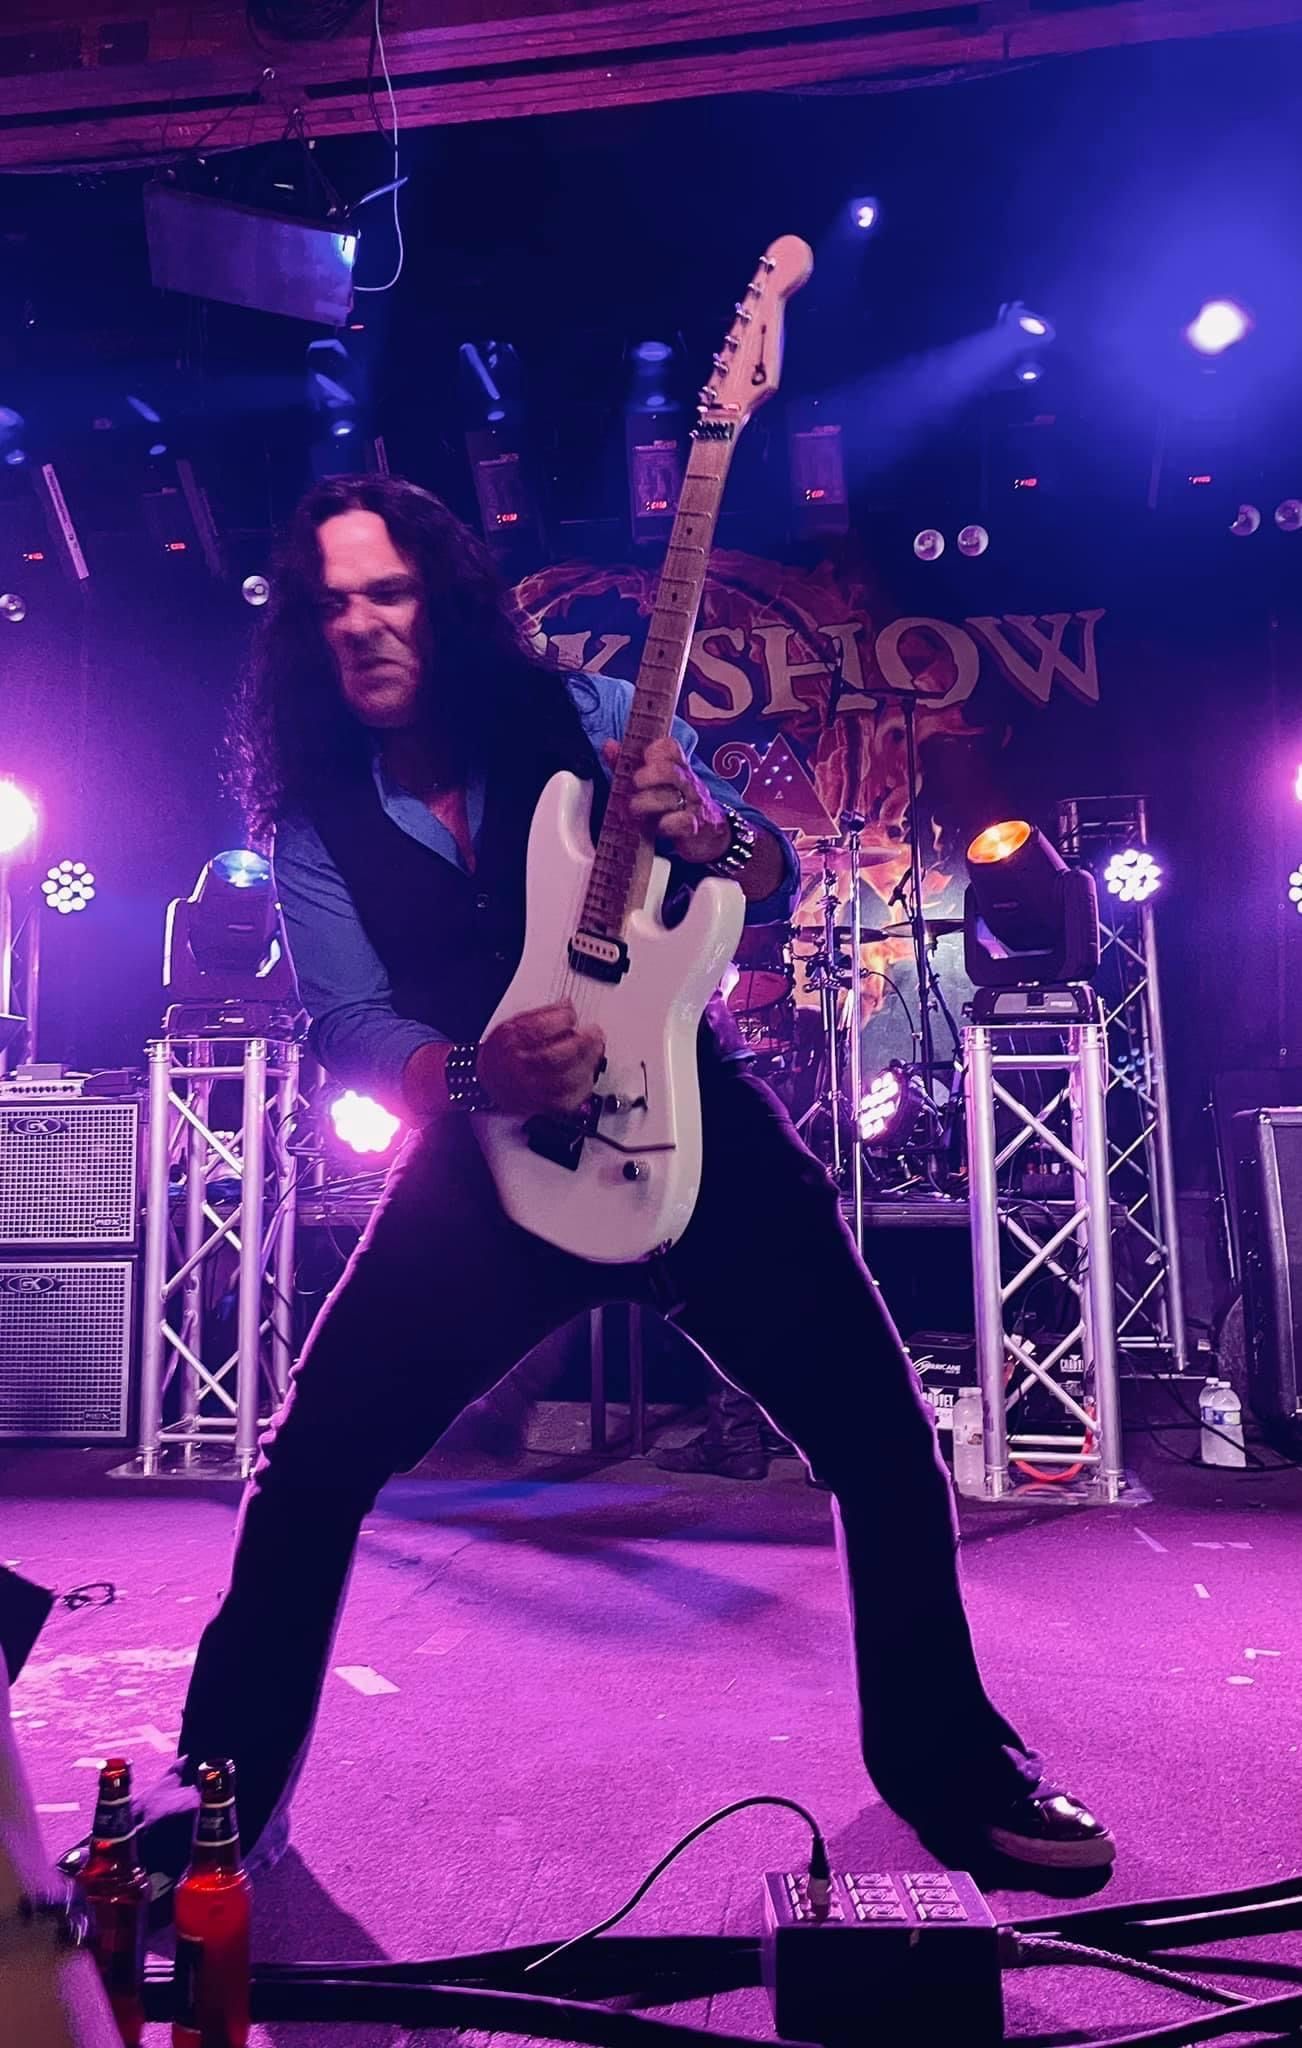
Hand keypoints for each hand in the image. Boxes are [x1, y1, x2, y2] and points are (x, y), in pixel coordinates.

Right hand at [478, 1004, 604, 1117]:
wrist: (491, 1081)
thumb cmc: (504, 1051)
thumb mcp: (514, 1023)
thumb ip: (542, 1013)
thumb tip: (566, 1006)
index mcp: (511, 1042)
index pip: (538, 1030)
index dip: (562, 1020)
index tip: (571, 1015)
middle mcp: (519, 1068)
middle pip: (554, 1057)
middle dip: (581, 1042)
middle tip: (594, 1032)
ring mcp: (532, 1089)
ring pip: (565, 1080)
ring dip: (587, 1062)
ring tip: (596, 1049)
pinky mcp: (544, 1105)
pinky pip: (569, 1100)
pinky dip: (584, 1085)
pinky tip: (588, 1071)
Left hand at [602, 737, 730, 865]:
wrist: (708, 834)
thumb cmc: (675, 804)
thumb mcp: (655, 783)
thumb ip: (630, 765)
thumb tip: (609, 745)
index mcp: (678, 767)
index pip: (670, 746)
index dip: (653, 750)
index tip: (643, 761)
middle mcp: (687, 782)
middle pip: (667, 770)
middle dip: (645, 778)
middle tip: (635, 787)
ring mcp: (692, 804)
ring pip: (670, 798)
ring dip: (646, 804)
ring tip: (635, 811)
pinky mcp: (694, 827)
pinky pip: (682, 822)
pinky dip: (666, 825)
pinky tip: (659, 826)